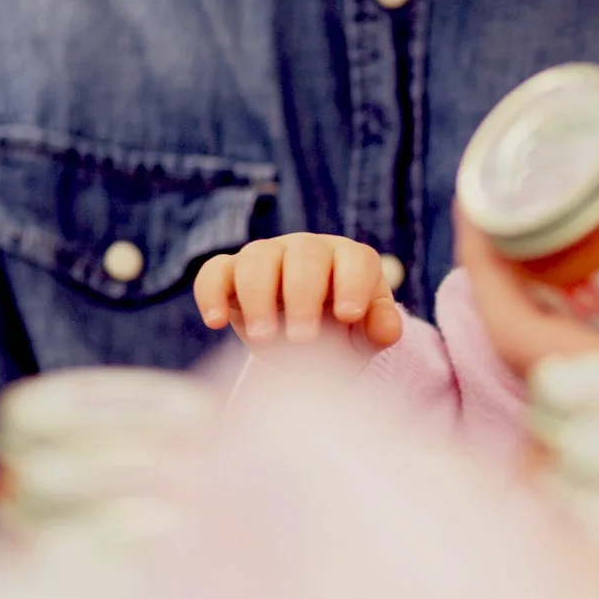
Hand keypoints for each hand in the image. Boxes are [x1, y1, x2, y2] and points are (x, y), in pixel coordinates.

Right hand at [195, 234, 404, 351]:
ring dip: (258, 296)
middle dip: (302, 296)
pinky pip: (214, 271)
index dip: (352, 284)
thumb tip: (387, 328)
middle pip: (304, 256)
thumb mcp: (364, 339)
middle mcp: (309, 250)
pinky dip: (211, 293)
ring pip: (257, 257)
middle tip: (303, 338)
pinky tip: (217, 322)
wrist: (301, 349)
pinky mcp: (230, 273)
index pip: (355, 260)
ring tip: (264, 337)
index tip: (348, 316)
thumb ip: (379, 330)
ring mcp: (267, 256)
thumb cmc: (341, 337)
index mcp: (349, 260)